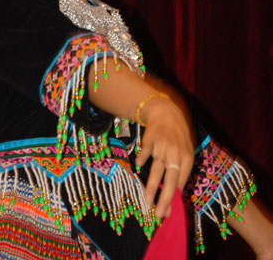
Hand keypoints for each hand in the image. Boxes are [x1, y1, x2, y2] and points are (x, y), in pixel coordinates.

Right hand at [135, 94, 193, 218]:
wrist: (167, 112)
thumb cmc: (178, 136)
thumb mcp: (185, 152)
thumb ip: (181, 171)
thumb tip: (175, 194)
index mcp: (187, 159)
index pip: (181, 183)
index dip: (175, 198)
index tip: (168, 213)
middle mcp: (176, 154)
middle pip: (171, 180)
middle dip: (165, 199)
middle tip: (160, 214)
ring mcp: (163, 147)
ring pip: (158, 169)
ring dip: (152, 186)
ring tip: (148, 201)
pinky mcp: (151, 139)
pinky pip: (146, 152)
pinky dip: (142, 158)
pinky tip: (139, 165)